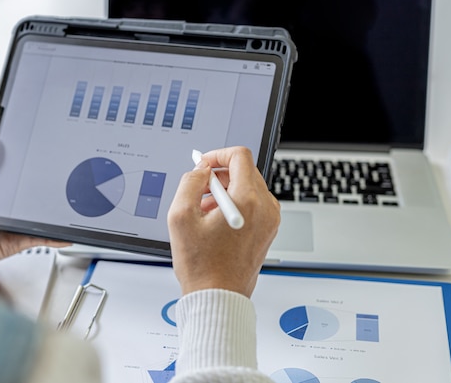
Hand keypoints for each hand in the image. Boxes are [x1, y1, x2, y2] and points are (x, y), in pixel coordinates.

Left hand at [0, 129, 70, 264]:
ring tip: (64, 205)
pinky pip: (35, 240)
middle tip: (57, 182)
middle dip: (40, 194)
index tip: (37, 160)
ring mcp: (5, 228)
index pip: (6, 180)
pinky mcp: (11, 244)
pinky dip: (51, 238)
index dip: (21, 171)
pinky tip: (62, 234)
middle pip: (23, 201)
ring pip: (33, 220)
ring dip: (48, 216)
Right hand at [167, 146, 280, 297]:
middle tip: (198, 190)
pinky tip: (215, 222)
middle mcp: (265, 208)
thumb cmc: (202, 266)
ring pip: (248, 187)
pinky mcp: (268, 230)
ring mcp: (270, 220)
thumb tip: (200, 170)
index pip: (240, 156)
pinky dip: (234, 204)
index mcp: (248, 200)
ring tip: (204, 212)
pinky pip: (253, 204)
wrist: (218, 296)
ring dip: (225, 191)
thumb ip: (190, 182)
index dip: (217, 154)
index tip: (203, 164)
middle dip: (219, 175)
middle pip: (245, 170)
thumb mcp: (180, 217)